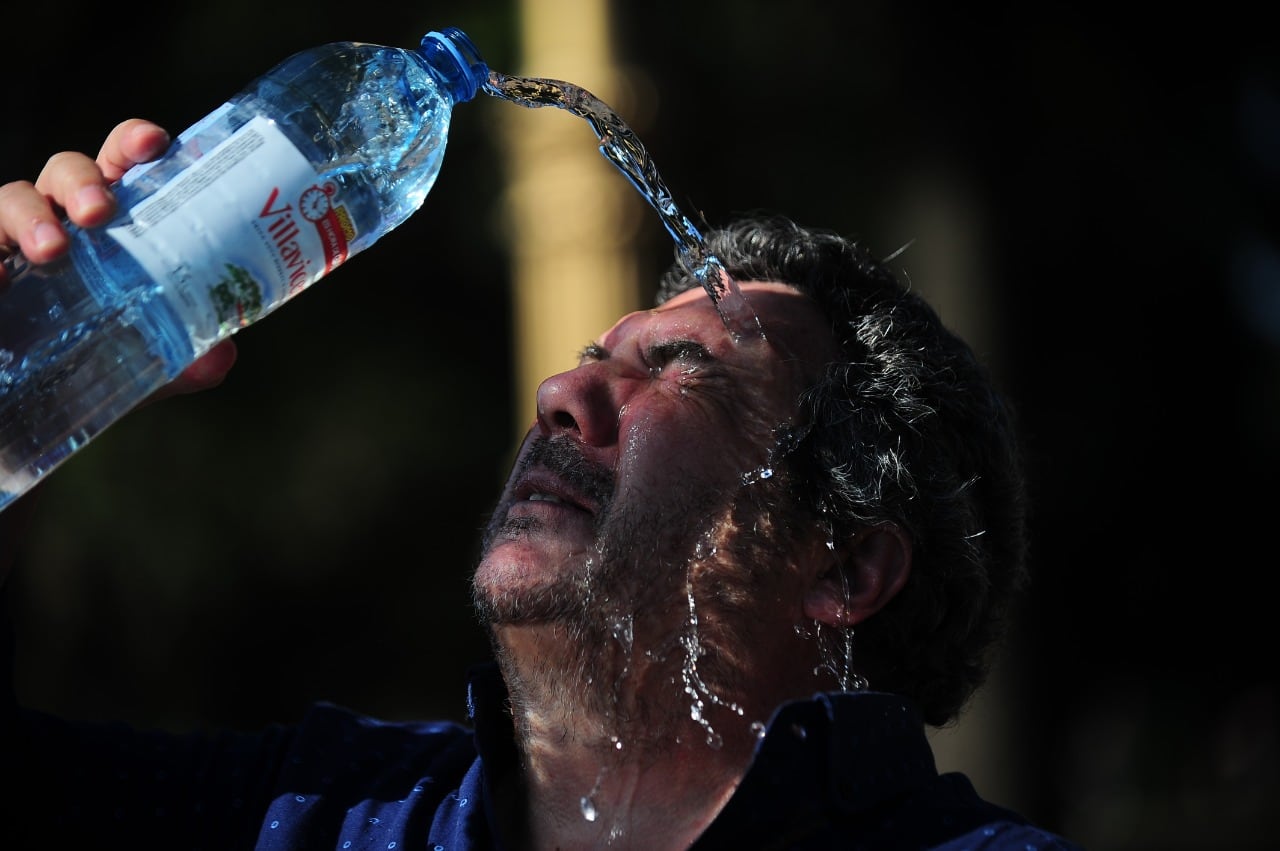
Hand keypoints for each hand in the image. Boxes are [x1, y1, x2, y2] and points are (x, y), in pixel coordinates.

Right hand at [0, 118, 236, 396]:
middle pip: (67, 171)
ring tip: (51, 249)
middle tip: (100, 214)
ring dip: (31, 216)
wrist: (37, 404)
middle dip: (84, 182)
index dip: (134, 144)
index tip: (154, 145)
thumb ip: (188, 360)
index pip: (122, 165)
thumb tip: (221, 356)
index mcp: (112, 222)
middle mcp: (61, 217)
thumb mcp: (149, 366)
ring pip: (12, 198)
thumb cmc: (98, 363)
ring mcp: (12, 238)